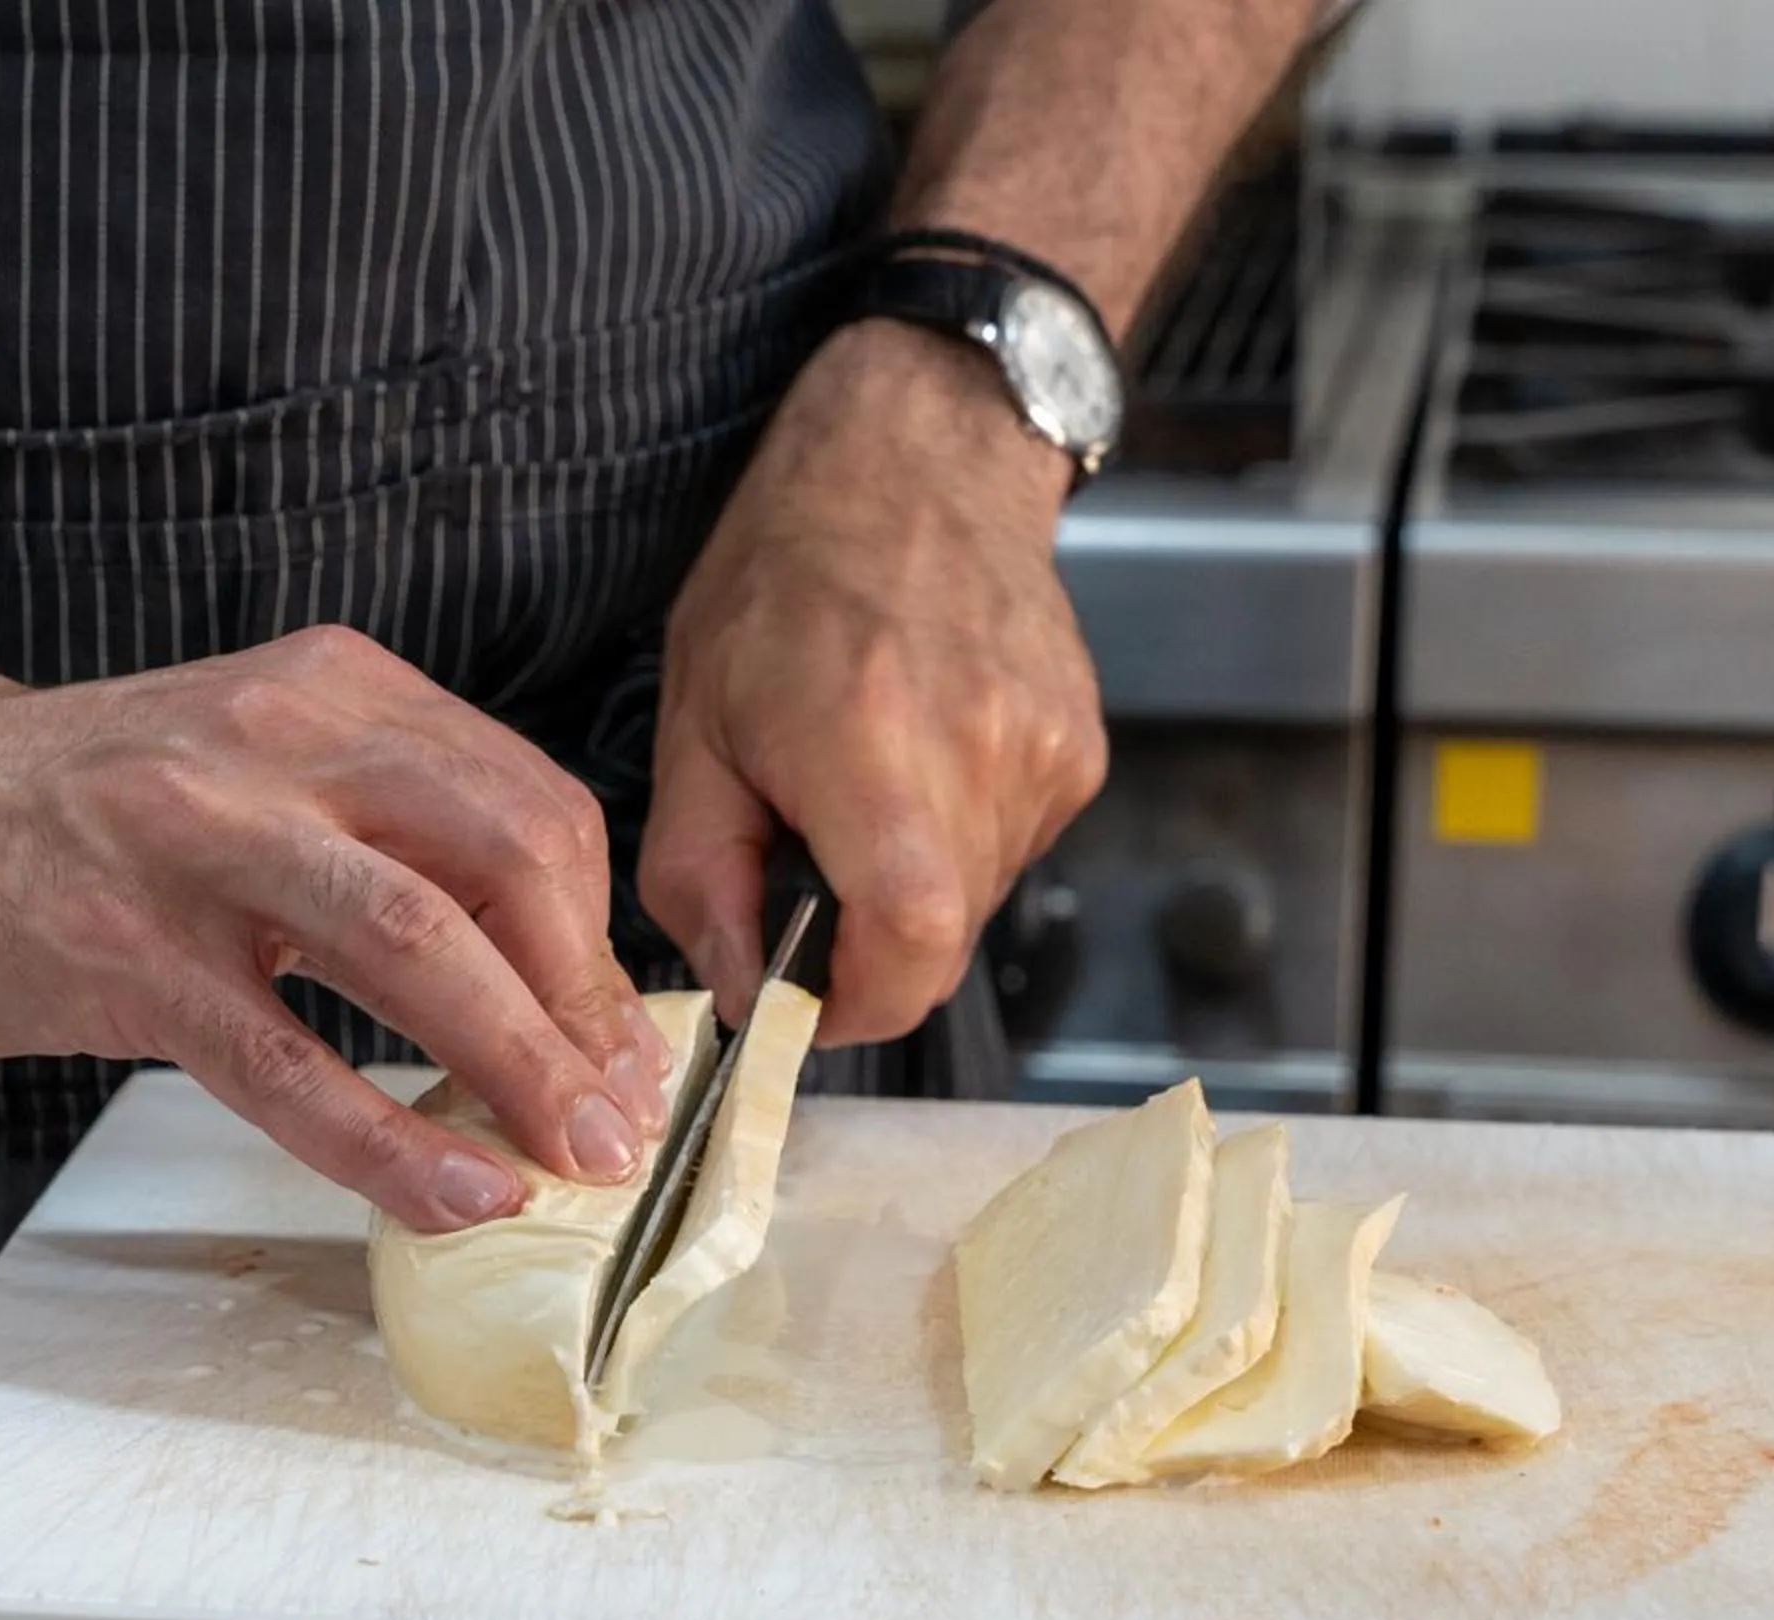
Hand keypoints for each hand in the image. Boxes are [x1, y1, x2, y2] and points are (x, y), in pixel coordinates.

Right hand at [0, 625, 670, 1232]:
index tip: (621, 1047)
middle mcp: (279, 742)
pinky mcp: (126, 949)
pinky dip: (387, 1139)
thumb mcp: (250, 760)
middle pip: (505, 860)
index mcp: (333, 693)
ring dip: (520, 1064)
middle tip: (620, 1117)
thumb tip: (528, 984)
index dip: (596, 942)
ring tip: (574, 1159)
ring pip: (414, 948)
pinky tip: (451, 1191)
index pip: (525, 806)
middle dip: (586, 1005)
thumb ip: (379, 835)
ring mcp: (200, 840)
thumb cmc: (76, 803)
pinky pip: (286, 1061)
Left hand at [642, 319, 1107, 1043]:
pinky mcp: (1081, 750)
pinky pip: (1010, 846)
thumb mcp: (693, 724)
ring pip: (974, 899)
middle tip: (805, 866)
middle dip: (862, 943)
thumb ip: (701, 875)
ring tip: (860, 784)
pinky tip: (917, 754)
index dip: (853, 1006)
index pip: (908, 952)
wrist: (916, 458)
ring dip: (906, 882)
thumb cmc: (785, 574)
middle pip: (938, 943)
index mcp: (874, 753)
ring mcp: (1048, 755)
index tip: (802, 997)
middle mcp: (981, 758)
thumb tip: (738, 985)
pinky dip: (952, 834)